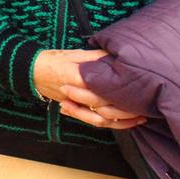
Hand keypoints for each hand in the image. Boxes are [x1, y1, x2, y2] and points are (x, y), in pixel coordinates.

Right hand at [32, 49, 146, 129]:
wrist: (31, 72)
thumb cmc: (53, 60)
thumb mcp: (74, 53)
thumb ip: (95, 57)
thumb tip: (117, 56)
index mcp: (76, 78)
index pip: (102, 89)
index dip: (122, 92)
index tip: (141, 90)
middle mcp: (75, 95)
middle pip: (105, 107)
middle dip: (127, 109)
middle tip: (148, 106)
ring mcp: (75, 105)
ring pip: (101, 119)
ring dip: (121, 121)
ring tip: (140, 118)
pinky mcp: (75, 110)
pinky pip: (93, 121)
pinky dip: (109, 125)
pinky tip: (124, 123)